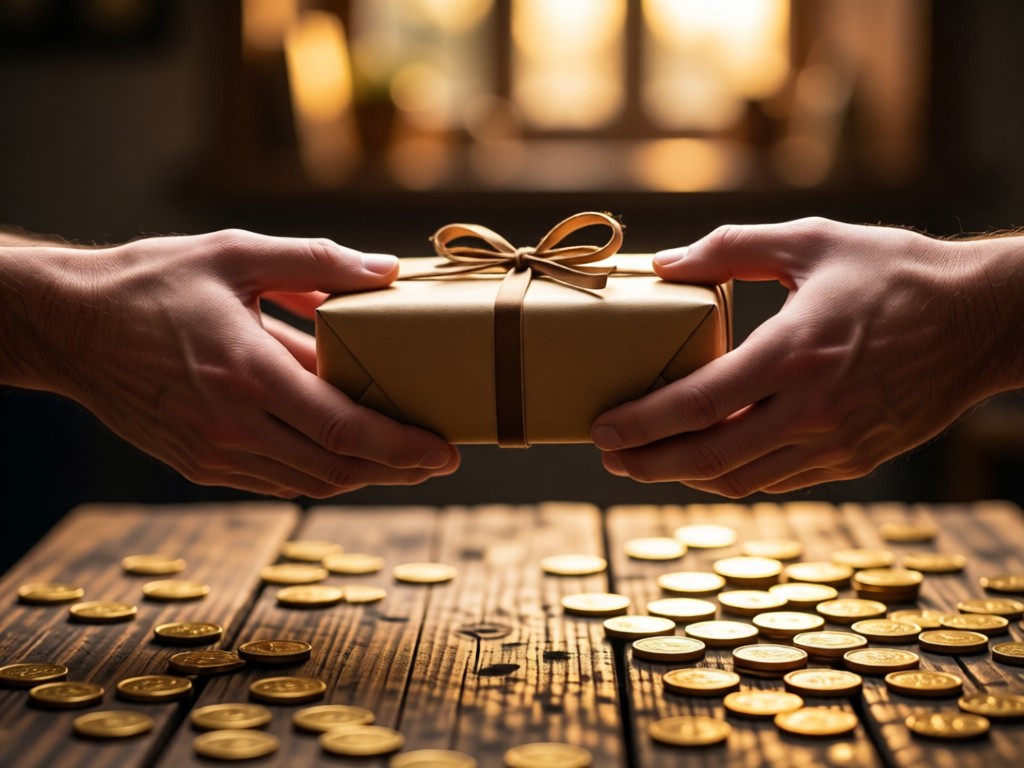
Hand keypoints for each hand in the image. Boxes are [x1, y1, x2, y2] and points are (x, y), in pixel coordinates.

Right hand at [2, 230, 458, 496]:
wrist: (69, 326)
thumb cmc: (150, 282)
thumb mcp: (235, 253)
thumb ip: (317, 261)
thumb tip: (387, 271)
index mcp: (245, 372)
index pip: (342, 426)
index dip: (401, 446)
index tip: (444, 451)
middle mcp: (230, 424)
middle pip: (335, 467)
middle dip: (396, 470)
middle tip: (437, 459)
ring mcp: (211, 452)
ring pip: (307, 482)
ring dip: (361, 476)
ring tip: (402, 461)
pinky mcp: (197, 463)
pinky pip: (274, 480)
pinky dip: (317, 472)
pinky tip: (342, 456)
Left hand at [592, 217, 1022, 496]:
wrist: (983, 320)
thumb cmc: (896, 272)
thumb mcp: (811, 240)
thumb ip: (731, 247)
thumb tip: (665, 264)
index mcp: (792, 354)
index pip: (696, 404)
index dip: (640, 424)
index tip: (600, 430)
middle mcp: (811, 410)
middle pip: (707, 458)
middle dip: (648, 465)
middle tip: (610, 459)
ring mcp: (835, 443)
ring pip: (741, 480)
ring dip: (685, 477)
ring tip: (648, 464)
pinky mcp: (855, 460)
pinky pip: (778, 480)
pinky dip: (734, 476)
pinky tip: (709, 461)